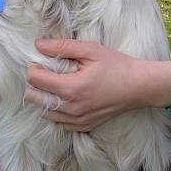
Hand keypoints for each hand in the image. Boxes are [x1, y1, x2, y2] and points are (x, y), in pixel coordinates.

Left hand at [24, 39, 141, 131]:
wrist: (138, 86)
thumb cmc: (117, 65)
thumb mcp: (91, 50)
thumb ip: (63, 46)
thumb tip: (38, 44)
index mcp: (71, 88)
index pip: (34, 80)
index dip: (34, 67)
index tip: (43, 61)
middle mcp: (70, 108)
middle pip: (32, 98)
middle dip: (35, 83)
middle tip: (49, 72)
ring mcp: (76, 120)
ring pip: (43, 111)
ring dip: (44, 97)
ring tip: (58, 84)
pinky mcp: (82, 126)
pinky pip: (58, 121)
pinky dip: (57, 109)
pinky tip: (68, 97)